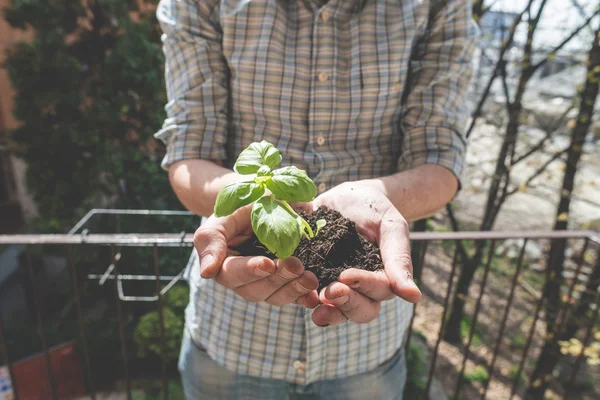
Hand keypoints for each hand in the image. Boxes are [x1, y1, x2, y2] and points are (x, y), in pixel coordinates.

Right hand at [193, 205, 319, 307]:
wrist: (260, 202)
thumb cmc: (238, 206)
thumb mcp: (222, 217)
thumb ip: (211, 241)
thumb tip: (207, 272)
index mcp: (223, 266)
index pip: (233, 273)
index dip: (250, 270)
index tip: (267, 264)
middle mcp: (243, 282)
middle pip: (257, 290)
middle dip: (278, 279)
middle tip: (296, 265)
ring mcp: (265, 285)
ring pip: (276, 296)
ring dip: (294, 289)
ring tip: (310, 278)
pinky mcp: (285, 285)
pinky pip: (294, 296)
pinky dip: (305, 297)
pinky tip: (315, 296)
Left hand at [309, 181, 421, 326]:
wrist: (347, 197)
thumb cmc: (375, 210)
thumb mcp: (390, 226)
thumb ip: (399, 258)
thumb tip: (413, 296)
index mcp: (382, 280)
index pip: (377, 292)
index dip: (363, 287)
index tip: (348, 275)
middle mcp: (359, 290)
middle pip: (357, 310)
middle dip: (344, 304)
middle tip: (330, 291)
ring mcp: (334, 286)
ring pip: (334, 309)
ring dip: (324, 309)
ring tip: (312, 303)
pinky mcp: (311, 278)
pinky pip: (307, 295)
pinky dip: (300, 295)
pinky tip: (291, 290)